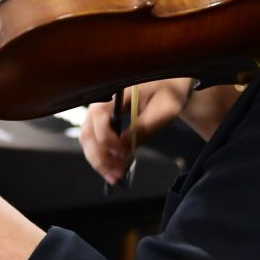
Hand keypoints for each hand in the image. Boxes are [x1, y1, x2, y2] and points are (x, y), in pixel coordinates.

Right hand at [79, 78, 193, 184]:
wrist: (171, 83)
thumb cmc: (169, 90)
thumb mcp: (164, 108)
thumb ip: (144, 127)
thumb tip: (125, 148)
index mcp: (113, 92)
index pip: (99, 119)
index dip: (109, 140)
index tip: (125, 155)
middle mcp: (100, 101)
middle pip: (88, 133)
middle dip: (100, 158)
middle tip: (117, 176)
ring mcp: (99, 112)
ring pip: (89, 140)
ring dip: (100, 160)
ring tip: (116, 177)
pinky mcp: (103, 121)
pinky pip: (96, 141)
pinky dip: (103, 156)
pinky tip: (115, 168)